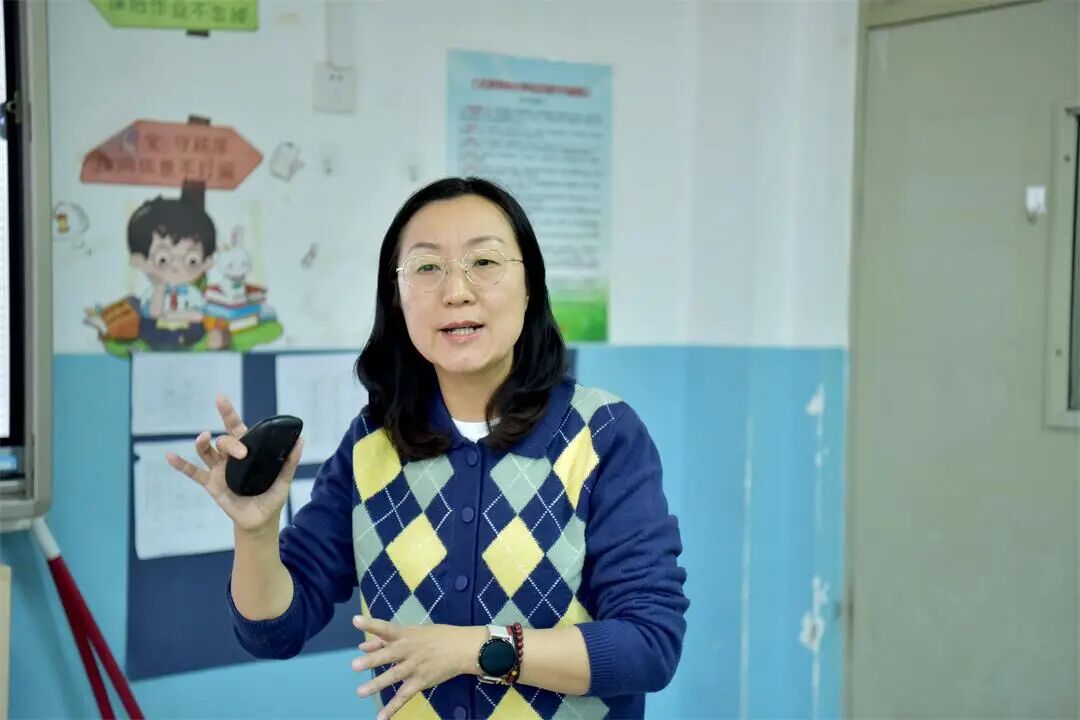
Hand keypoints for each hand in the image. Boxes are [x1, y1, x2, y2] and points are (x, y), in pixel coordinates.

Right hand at [165, 394, 302, 532]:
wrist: (260, 521)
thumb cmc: (271, 498)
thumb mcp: (283, 481)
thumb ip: (289, 462)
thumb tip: (300, 441)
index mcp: (248, 451)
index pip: (237, 428)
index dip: (228, 413)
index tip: (220, 398)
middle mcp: (230, 457)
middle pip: (223, 440)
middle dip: (230, 442)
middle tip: (241, 453)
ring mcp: (219, 470)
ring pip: (206, 451)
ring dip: (202, 443)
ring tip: (203, 437)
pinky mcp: (211, 484)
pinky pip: (193, 472)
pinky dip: (180, 464)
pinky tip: (169, 456)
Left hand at [350, 616, 484, 719]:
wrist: (462, 648)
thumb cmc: (436, 637)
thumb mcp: (413, 633)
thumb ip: (386, 641)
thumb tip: (363, 646)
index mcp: (405, 634)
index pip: (386, 628)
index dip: (371, 624)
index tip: (356, 620)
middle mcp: (408, 650)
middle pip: (389, 654)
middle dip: (372, 660)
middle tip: (355, 666)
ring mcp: (415, 666)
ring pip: (394, 676)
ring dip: (377, 684)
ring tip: (361, 691)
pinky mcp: (421, 681)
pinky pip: (404, 695)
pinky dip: (393, 707)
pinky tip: (381, 717)